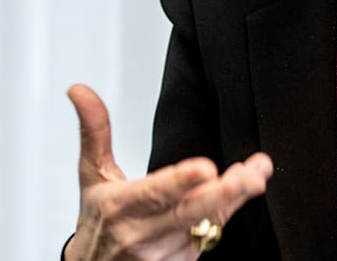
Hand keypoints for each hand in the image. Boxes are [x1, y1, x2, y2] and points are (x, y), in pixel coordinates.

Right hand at [64, 84, 271, 260]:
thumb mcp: (92, 176)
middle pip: (189, 213)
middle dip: (223, 195)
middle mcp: (143, 233)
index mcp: (120, 207)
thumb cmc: (98, 219)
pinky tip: (243, 190)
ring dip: (236, 197)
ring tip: (257, 174)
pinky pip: (212, 234)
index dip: (180, 182)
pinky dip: (229, 210)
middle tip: (250, 178)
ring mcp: (164, 251)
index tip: (205, 168)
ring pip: (208, 222)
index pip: (153, 194)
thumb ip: (94, 132)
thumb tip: (79, 91)